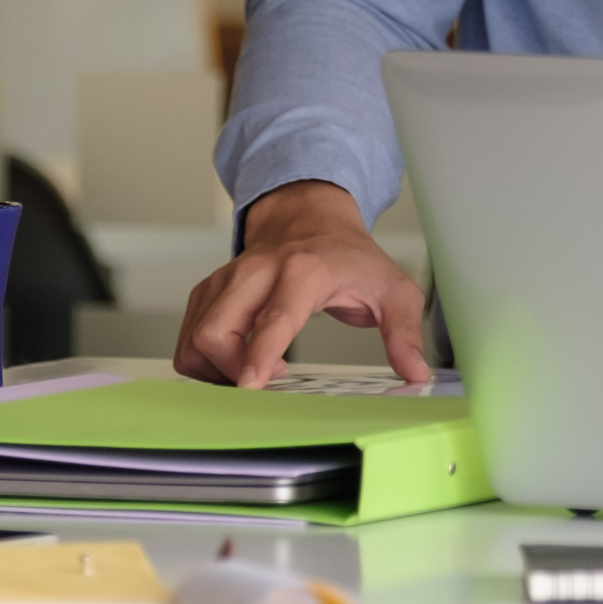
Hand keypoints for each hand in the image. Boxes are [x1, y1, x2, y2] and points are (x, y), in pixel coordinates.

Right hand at [173, 180, 430, 387]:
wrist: (309, 217)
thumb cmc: (349, 256)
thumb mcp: (392, 288)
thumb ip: (404, 330)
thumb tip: (415, 373)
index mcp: (302, 272)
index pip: (273, 318)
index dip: (258, 355)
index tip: (250, 386)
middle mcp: (255, 273)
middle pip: (215, 331)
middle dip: (230, 371)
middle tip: (264, 385)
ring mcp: (226, 281)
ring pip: (194, 337)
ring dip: (215, 370)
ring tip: (254, 373)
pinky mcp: (207, 292)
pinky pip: (187, 337)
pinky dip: (203, 361)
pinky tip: (238, 362)